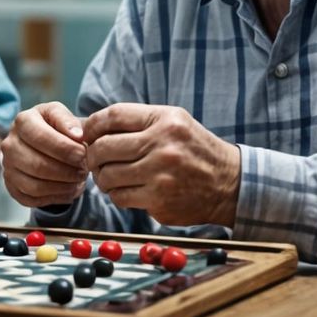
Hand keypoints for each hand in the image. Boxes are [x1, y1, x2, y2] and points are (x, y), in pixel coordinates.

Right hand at [0, 101, 87, 206]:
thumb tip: (77, 135)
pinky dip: (55, 198)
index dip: (64, 149)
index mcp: (22, 122)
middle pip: (37, 165)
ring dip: (62, 187)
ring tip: (79, 181)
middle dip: (66, 171)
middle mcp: (10, 145)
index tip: (83, 154)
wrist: (43, 141)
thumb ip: (69, 121)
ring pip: (34, 186)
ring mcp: (8, 167)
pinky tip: (69, 190)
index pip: (40, 137)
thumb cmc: (54, 126)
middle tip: (83, 170)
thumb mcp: (61, 115)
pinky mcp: (12, 186)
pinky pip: (32, 199)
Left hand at [83, 103, 239, 226]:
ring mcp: (161, 176)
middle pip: (103, 147)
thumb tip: (90, 128)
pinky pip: (120, 197)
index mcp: (165, 120)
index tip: (87, 134)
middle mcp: (162, 146)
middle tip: (95, 160)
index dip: (91, 125)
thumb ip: (137, 121)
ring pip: (107, 175)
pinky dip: (117, 195)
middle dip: (92, 155)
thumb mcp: (174, 122)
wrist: (229, 184)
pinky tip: (126, 190)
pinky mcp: (159, 201)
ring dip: (102, 178)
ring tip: (110, 176)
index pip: (112, 116)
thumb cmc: (194, 150)